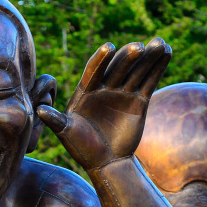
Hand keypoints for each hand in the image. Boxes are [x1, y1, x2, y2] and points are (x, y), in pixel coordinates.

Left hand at [37, 38, 170, 169]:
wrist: (106, 163)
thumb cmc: (82, 149)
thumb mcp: (67, 134)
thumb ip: (55, 121)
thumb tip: (38, 110)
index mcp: (85, 91)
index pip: (93, 71)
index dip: (100, 60)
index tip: (108, 47)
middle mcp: (104, 87)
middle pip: (117, 68)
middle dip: (127, 58)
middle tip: (138, 47)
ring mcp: (122, 92)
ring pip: (136, 71)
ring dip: (148, 57)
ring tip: (160, 43)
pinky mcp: (139, 100)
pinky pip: (149, 81)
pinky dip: (158, 67)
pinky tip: (167, 52)